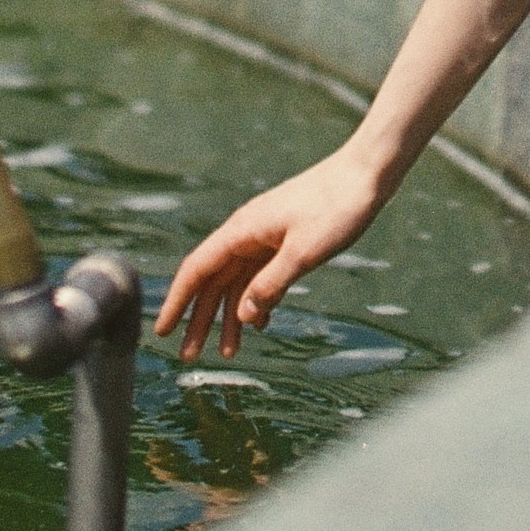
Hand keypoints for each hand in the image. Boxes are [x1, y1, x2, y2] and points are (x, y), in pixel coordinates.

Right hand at [153, 150, 383, 360]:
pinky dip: (256, 300)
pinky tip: (260, 323)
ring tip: (227, 352)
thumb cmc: (337, 207)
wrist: (367, 174)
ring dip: (229, 315)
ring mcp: (265, 236)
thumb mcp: (304, 252)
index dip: (177, 301)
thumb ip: (271, 284)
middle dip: (200, 319)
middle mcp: (247, 233)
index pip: (197, 270)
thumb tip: (243, 317)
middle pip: (213, 281)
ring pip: (237, 281)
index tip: (162, 331)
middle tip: (190, 356)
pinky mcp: (284, 240)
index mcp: (242, 230)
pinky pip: (260, 275)